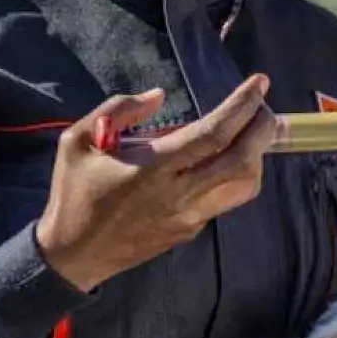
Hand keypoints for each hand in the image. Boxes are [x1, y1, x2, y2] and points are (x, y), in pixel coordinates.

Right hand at [35, 74, 277, 290]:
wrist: (73, 255)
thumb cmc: (75, 193)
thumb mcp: (78, 141)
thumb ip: (118, 110)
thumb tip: (159, 96)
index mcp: (153, 169)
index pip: (214, 134)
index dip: (243, 106)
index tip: (260, 82)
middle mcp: (179, 194)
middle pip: (243, 161)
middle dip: (263, 128)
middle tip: (264, 105)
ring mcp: (189, 217)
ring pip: (245, 187)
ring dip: (257, 155)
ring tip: (251, 131)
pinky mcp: (191, 231)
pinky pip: (226, 199)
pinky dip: (237, 174)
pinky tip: (225, 157)